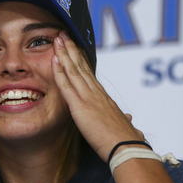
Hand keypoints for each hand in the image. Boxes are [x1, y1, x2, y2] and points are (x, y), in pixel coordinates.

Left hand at [52, 32, 144, 160]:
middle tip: (63, 35)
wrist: (126, 147)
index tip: (75, 48)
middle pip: (81, 66)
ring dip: (64, 54)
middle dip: (71, 50)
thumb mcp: (125, 127)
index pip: (89, 75)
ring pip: (73, 70)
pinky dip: (60, 71)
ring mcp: (88, 97)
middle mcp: (97, 93)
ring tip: (57, 39)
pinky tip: (54, 60)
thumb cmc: (126, 141)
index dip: (81, 60)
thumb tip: (128, 119)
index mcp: (104, 98)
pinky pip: (67, 85)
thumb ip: (124, 120)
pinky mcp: (80, 106)